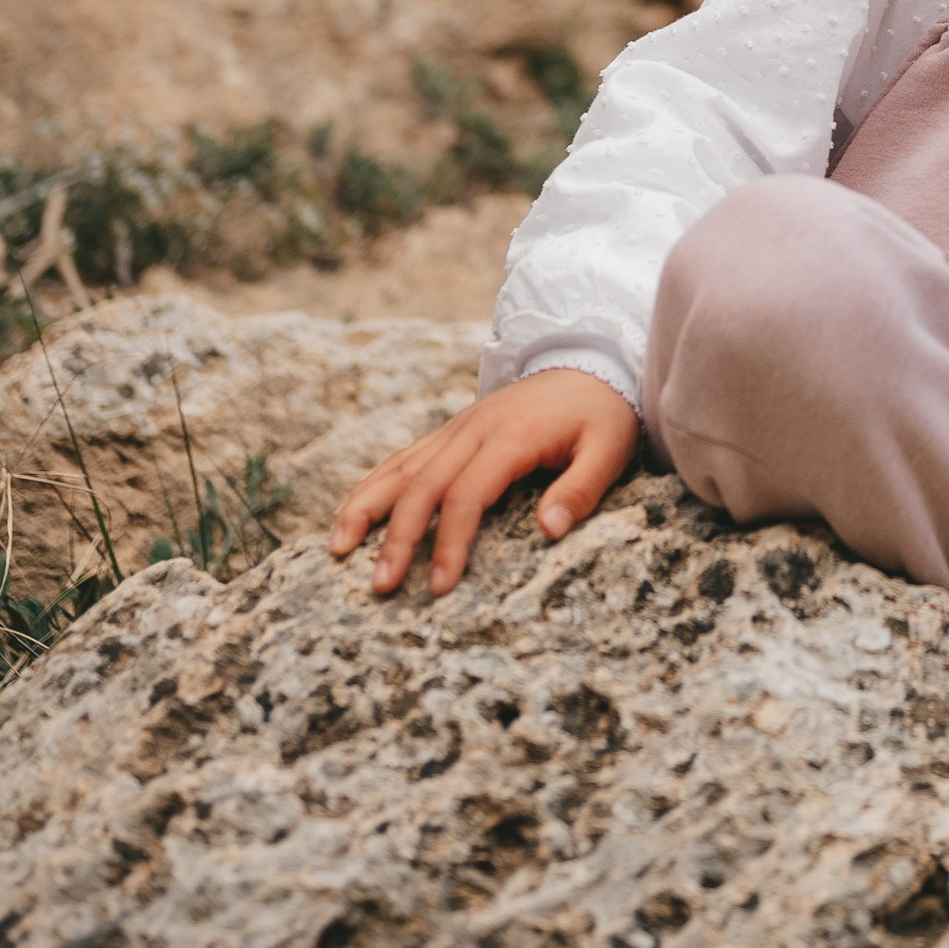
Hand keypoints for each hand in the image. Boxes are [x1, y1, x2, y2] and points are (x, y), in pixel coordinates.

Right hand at [328, 371, 639, 598]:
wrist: (591, 361)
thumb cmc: (602, 413)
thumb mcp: (610, 449)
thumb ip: (581, 489)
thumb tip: (548, 531)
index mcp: (510, 436)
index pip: (467, 495)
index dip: (450, 542)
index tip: (440, 586)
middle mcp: (474, 430)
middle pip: (423, 485)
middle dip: (397, 538)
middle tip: (380, 586)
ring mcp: (458, 427)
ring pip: (402, 467)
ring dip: (367, 506)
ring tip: (338, 548)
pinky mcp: (453, 430)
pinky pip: (405, 457)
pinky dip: (374, 484)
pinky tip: (350, 511)